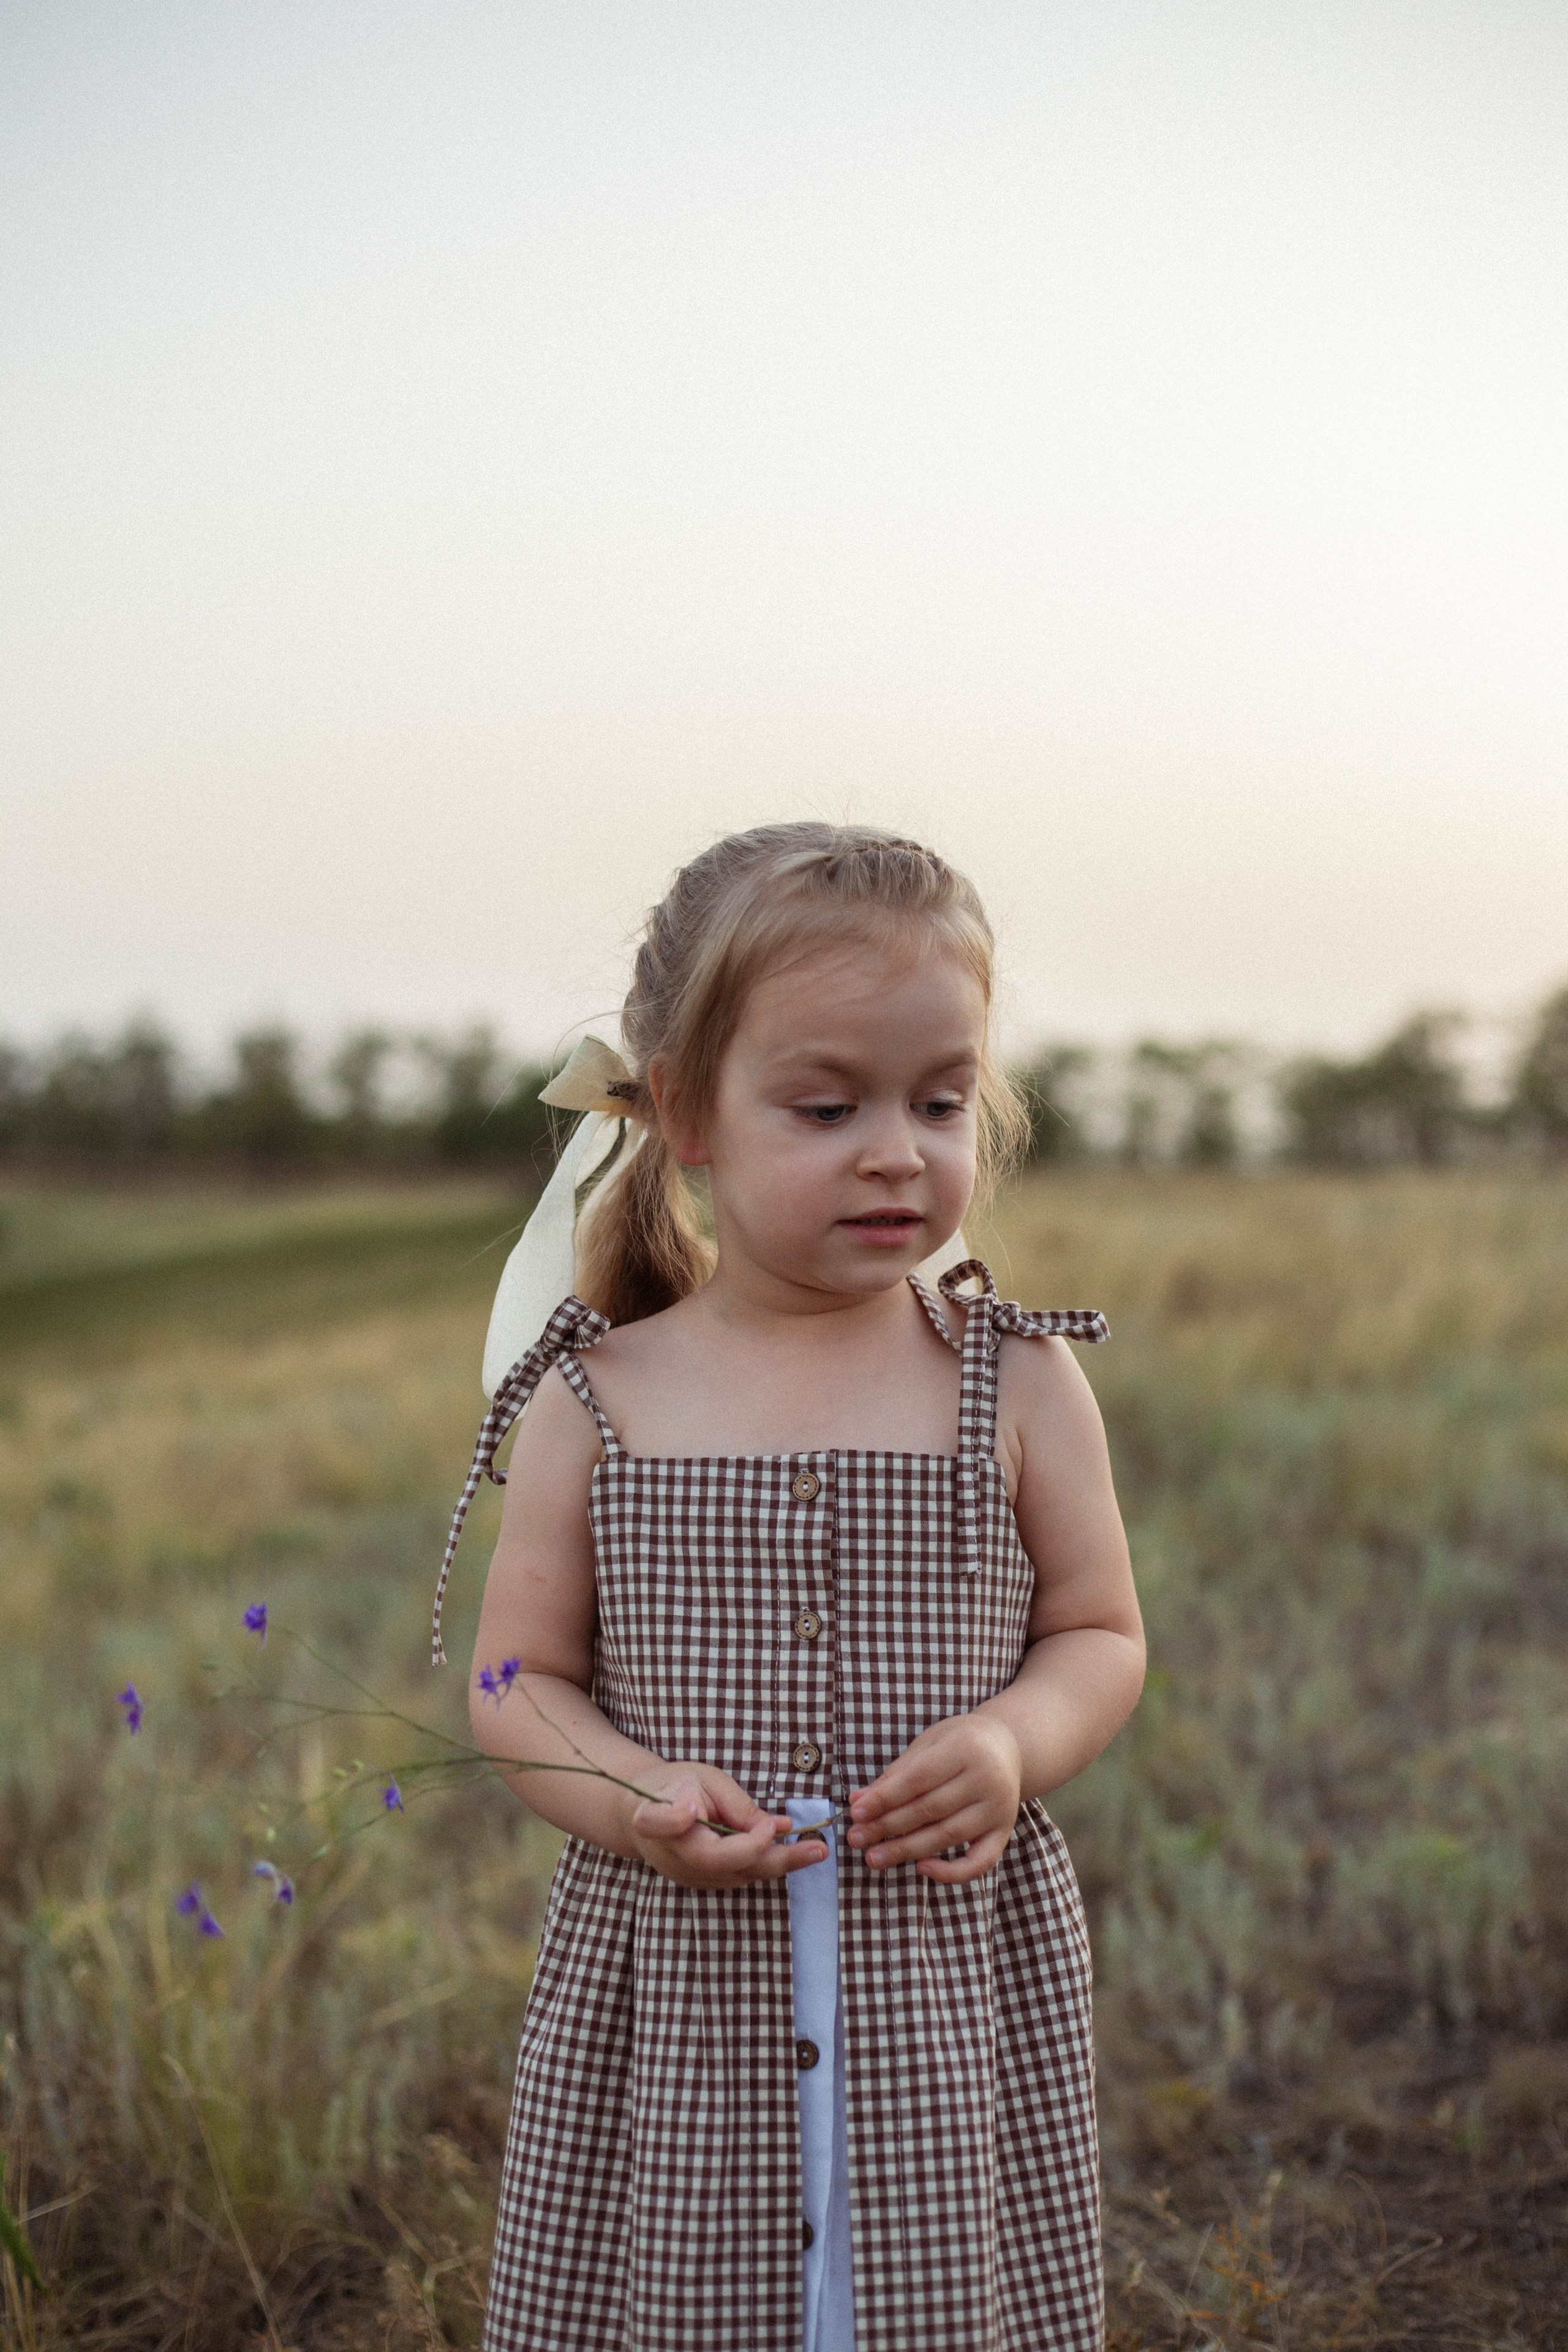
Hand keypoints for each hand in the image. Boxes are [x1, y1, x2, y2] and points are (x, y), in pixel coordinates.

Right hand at [629, 1764, 827, 1888]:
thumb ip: (735, 1804)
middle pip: (724, 1863)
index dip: (716, 1833)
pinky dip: (768, 1864)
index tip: (758, 1823)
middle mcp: (674, 1857)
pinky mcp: (703, 1881)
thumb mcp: (703, 1778)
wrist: (639, 1813)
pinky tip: (798, 1852)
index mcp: (659, 1822)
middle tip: (815, 1849)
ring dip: (780, 1864)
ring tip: (817, 1850)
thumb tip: (778, 1827)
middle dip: (773, 1857)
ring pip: (739, 1875)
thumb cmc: (674, 1786)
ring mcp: (688, 1875)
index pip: (681, 1832)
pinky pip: (740, 1875)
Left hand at [847, 1712, 1021, 1881]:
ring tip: (874, 1857)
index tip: (856, 1813)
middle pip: (930, 1810)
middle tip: (856, 1838)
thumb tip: (858, 1803)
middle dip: (888, 1826)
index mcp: (965, 1748)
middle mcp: (987, 1779)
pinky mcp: (1004, 1832)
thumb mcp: (928, 1745)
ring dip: (907, 1850)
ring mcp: (999, 1808)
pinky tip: (921, 1868)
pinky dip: (951, 1872)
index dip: (885, 1798)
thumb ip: (895, 1775)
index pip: (918, 1779)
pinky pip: (980, 1862)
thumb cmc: (959, 1743)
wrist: (1008, 1747)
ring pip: (947, 1835)